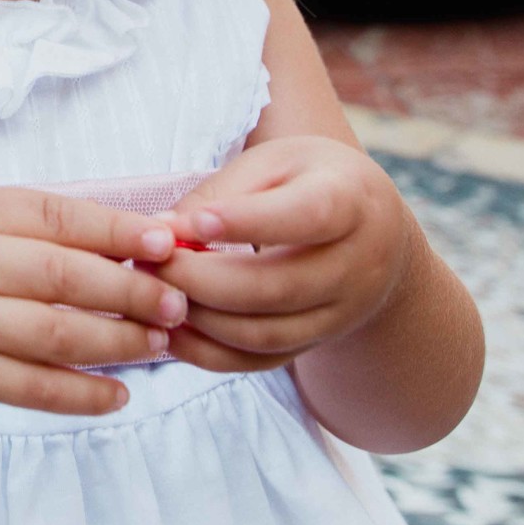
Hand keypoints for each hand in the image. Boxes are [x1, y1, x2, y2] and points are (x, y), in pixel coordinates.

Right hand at [0, 187, 189, 417]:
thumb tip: (123, 239)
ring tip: (160, 342)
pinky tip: (119, 393)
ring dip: (119, 341)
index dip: (116, 229)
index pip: (53, 216)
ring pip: (57, 336)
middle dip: (131, 289)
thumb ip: (25, 226)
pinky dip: (84, 394)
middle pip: (64, 277)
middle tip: (177, 299)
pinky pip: (35, 389)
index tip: (166, 240)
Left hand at [150, 136, 412, 373]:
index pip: (305, 217)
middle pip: (276, 287)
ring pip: (264, 335)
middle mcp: (357, 266)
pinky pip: (259, 362)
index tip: (190, 223)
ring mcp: (341, 314)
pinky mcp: (316, 344)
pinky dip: (209, 353)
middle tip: (150, 260)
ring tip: (154, 290)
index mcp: (352, 202)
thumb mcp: (276, 162)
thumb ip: (223, 191)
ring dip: (200, 318)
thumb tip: (165, 232)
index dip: (246, 223)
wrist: (373, 231)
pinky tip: (171, 328)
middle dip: (201, 278)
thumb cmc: (310, 182)